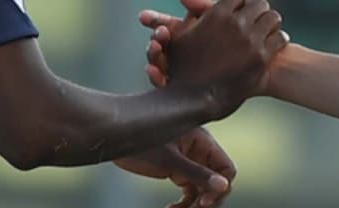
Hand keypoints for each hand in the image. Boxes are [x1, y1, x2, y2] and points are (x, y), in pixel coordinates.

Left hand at [114, 127, 235, 207]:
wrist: (113, 136)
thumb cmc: (140, 141)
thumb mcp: (170, 160)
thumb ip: (197, 173)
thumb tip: (224, 186)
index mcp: (202, 141)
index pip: (225, 167)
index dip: (220, 187)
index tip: (203, 202)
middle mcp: (198, 150)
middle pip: (216, 180)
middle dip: (207, 199)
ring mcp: (187, 160)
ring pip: (202, 188)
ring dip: (194, 205)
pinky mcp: (175, 169)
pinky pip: (188, 190)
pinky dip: (183, 203)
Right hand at [157, 0, 285, 119]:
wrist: (193, 100)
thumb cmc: (182, 68)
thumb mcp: (179, 35)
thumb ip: (188, 12)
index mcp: (217, 14)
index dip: (240, 0)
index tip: (239, 8)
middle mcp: (236, 24)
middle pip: (260, 3)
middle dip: (257, 11)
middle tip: (256, 20)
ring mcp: (251, 41)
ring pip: (274, 18)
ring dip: (270, 23)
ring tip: (266, 30)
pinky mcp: (262, 59)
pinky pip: (280, 38)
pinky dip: (278, 40)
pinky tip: (273, 45)